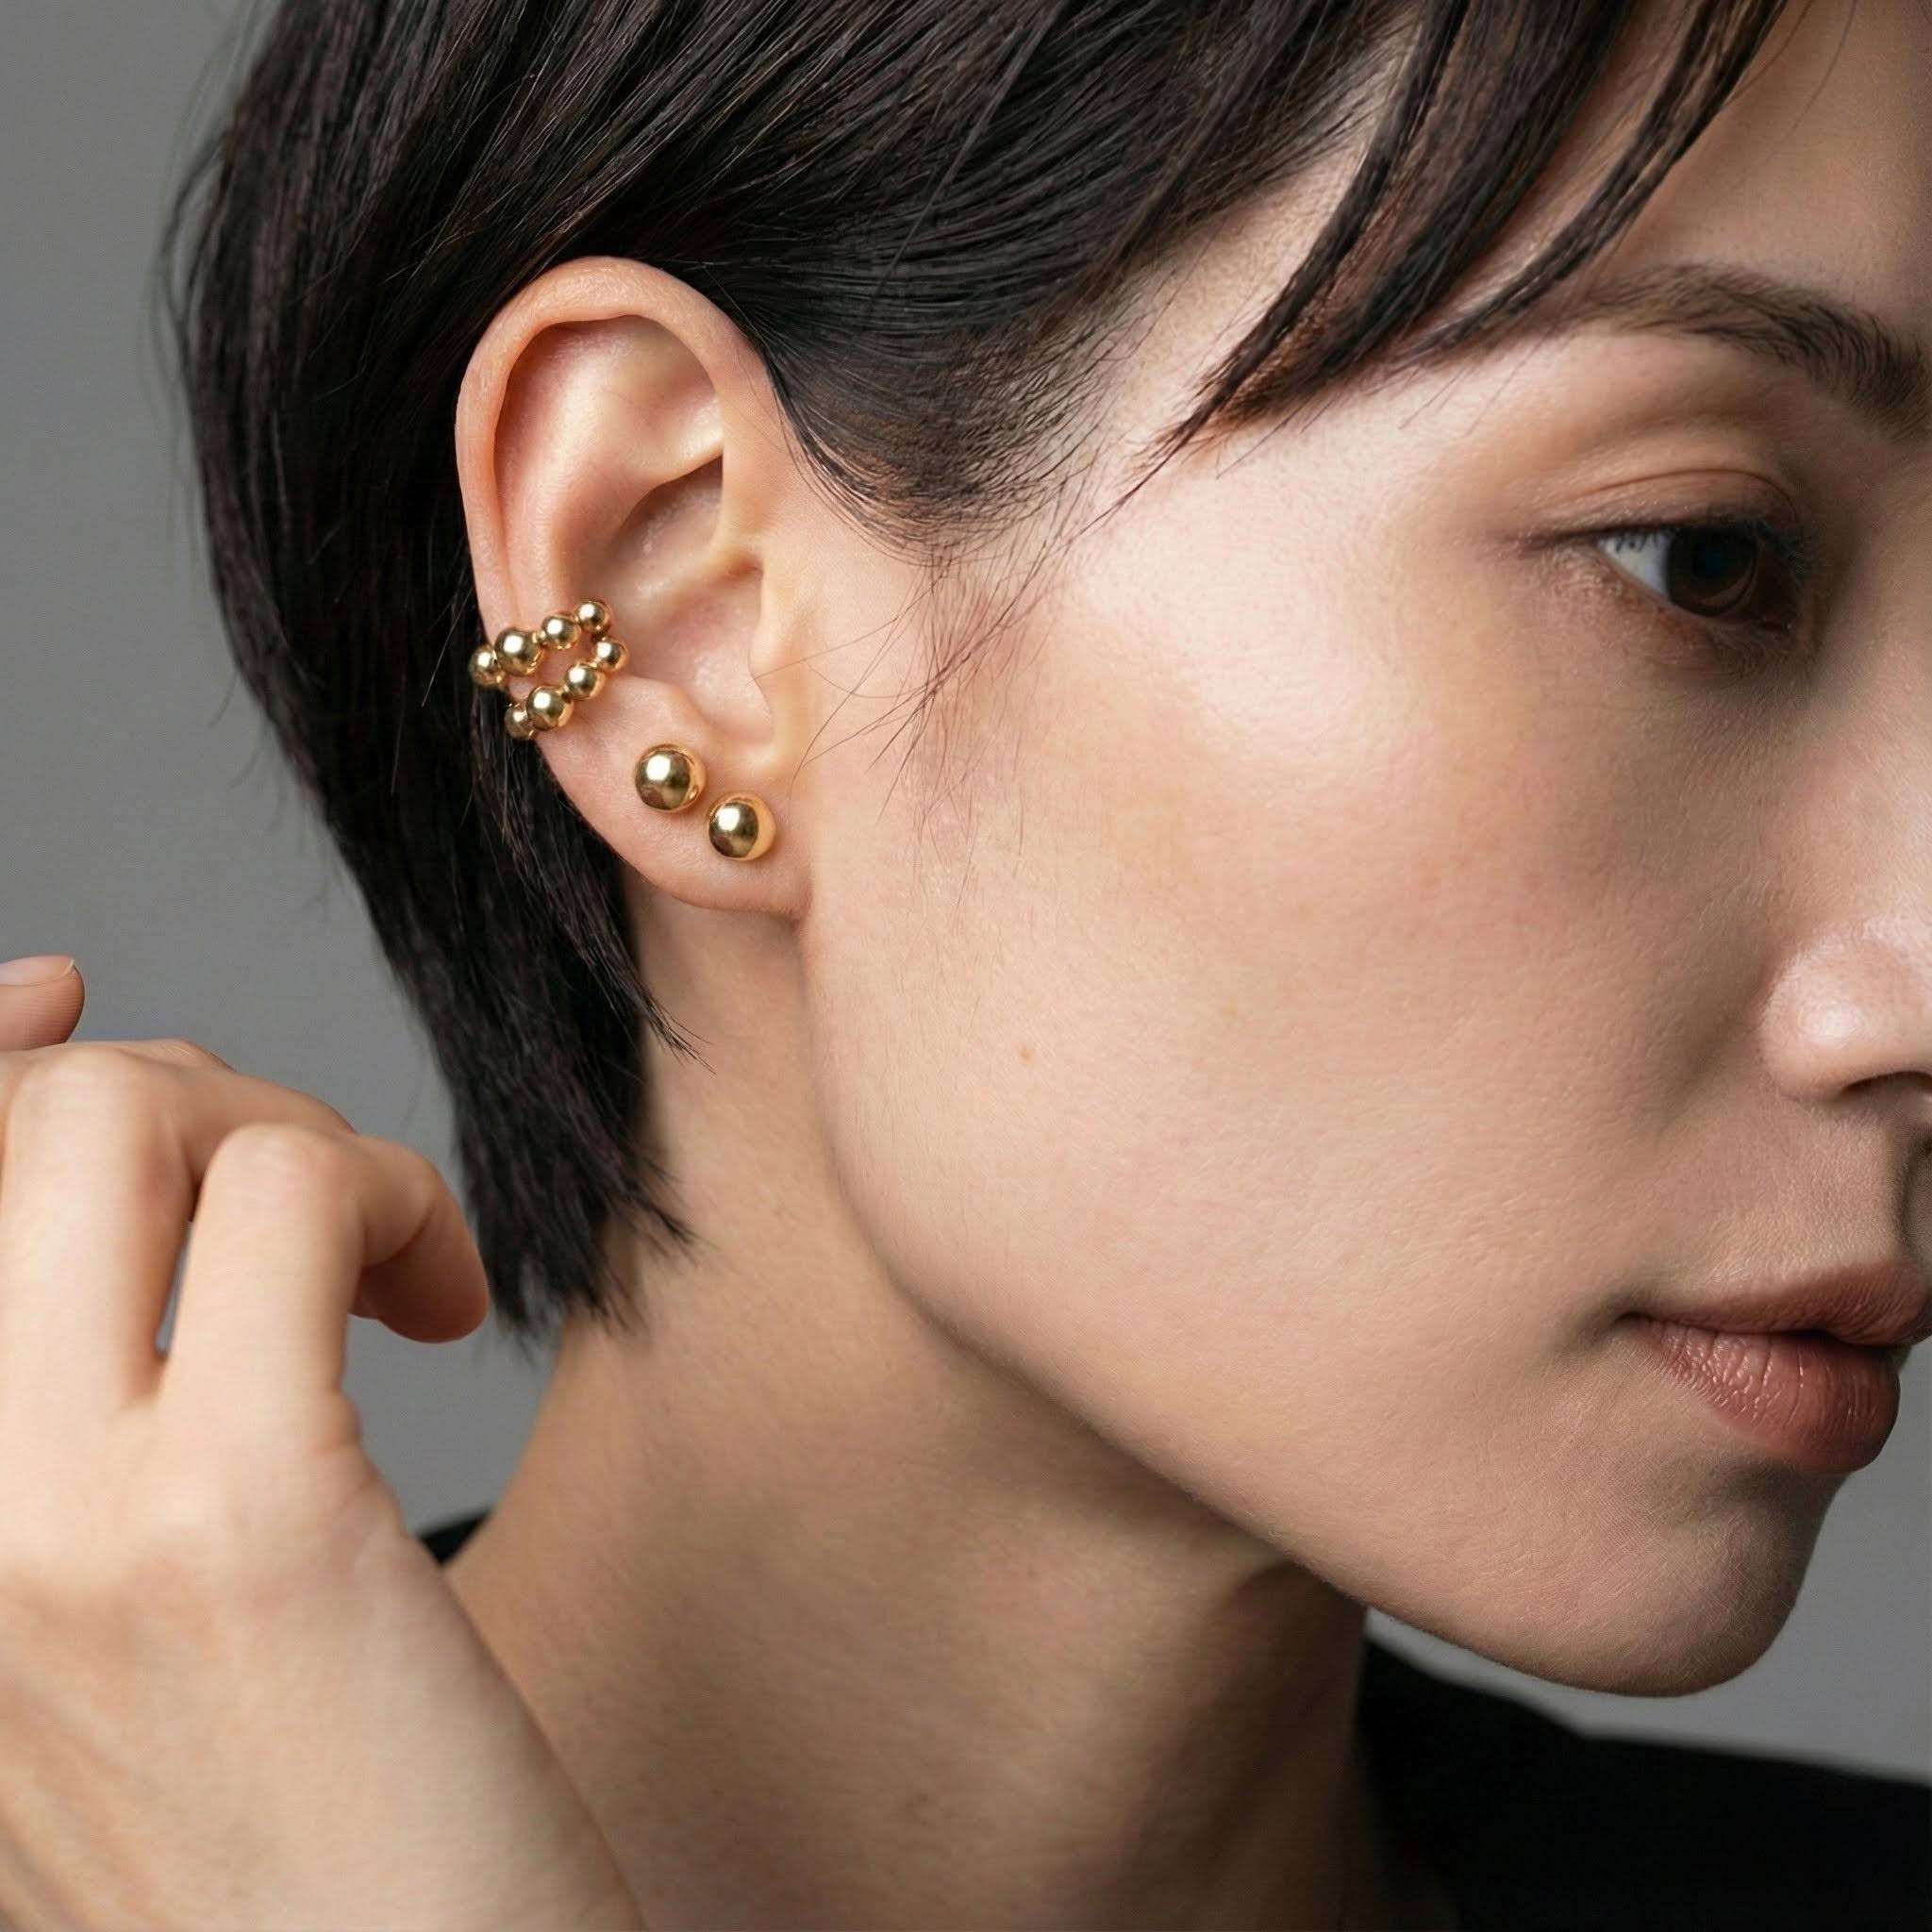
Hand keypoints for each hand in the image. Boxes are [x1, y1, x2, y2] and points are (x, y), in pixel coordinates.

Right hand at [0, 958, 645, 1930]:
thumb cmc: (287, 1834)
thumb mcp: (103, 1630)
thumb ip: (66, 1420)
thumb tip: (77, 1130)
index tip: (75, 998)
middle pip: (22, 1114)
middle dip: (196, 1095)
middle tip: (313, 1214)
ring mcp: (52, 1530)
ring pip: (134, 1118)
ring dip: (305, 1138)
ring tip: (384, 1270)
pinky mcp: (242, 1529)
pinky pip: (290, 1205)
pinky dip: (398, 1205)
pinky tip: (443, 1315)